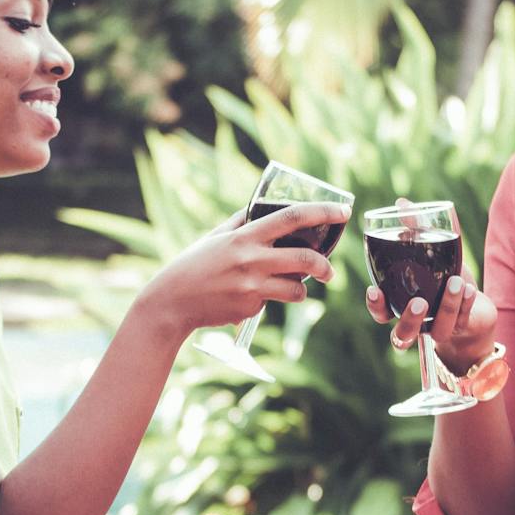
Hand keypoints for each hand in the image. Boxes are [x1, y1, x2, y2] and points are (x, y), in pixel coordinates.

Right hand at [142, 201, 350, 335]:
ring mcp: (252, 286)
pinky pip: (272, 303)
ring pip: (297, 289)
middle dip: (325, 266)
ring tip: (294, 288)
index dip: (322, 212)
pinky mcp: (249, 307)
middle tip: (330, 271)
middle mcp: (251, 259)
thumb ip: (240, 223)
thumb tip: (259, 207)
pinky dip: (269, 300)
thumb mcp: (216, 237)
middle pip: (306, 258)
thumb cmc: (194, 265)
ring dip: (301, 290)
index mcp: (245, 236)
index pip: (291, 217)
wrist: (172, 301)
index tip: (342, 211)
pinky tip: (248, 298)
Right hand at [364, 199, 496, 370]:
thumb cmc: (445, 278)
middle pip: (403, 336)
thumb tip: (402, 203)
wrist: (476, 309)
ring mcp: (440, 328)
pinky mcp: (464, 328)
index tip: (374, 290)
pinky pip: (463, 320)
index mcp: (403, 307)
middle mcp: (419, 324)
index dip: (375, 306)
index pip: (382, 314)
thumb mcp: (431, 251)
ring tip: (455, 282)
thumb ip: (414, 229)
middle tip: (418, 302)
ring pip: (438, 330)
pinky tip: (470, 288)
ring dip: (447, 306)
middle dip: (409, 321)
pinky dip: (467, 304)